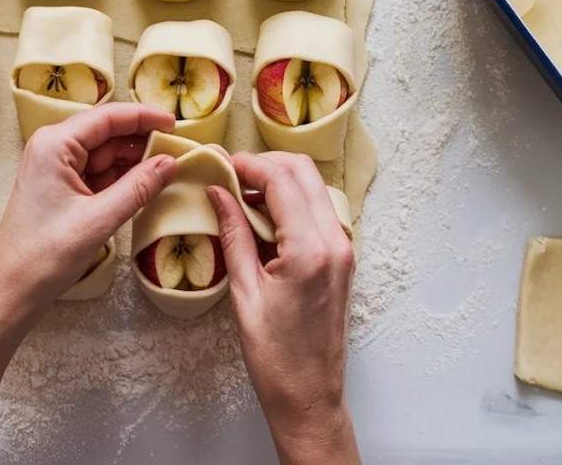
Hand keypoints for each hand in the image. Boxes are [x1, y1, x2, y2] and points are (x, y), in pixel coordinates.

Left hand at [0, 103, 177, 329]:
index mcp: (54, 145)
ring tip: (168, 169)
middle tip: (178, 151)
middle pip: (107, 134)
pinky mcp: (61, 189)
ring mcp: (56, 169)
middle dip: (142, 142)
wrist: (12, 292)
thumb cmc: (45, 256)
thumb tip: (171, 162)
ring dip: (134, 162)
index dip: (144, 117)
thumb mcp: (99, 220)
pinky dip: (122, 179)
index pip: (107, 117)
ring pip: (105, 156)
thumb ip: (138, 187)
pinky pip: (98, 175)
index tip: (175, 124)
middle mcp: (53, 149)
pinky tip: (146, 186)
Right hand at [206, 152, 358, 464]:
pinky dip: (290, 202)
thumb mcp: (244, 292)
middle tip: (230, 174)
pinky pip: (317, 211)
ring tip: (240, 195)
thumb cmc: (275, 357)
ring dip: (278, 181)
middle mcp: (335, 242)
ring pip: (313, 187)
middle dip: (265, 164)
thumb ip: (233, 234)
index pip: (281, 180)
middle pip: (303, 172)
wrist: (310, 396)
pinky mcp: (342, 258)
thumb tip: (218, 193)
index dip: (247, 164)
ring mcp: (343, 249)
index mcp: (310, 250)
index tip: (220, 164)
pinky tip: (262, 217)